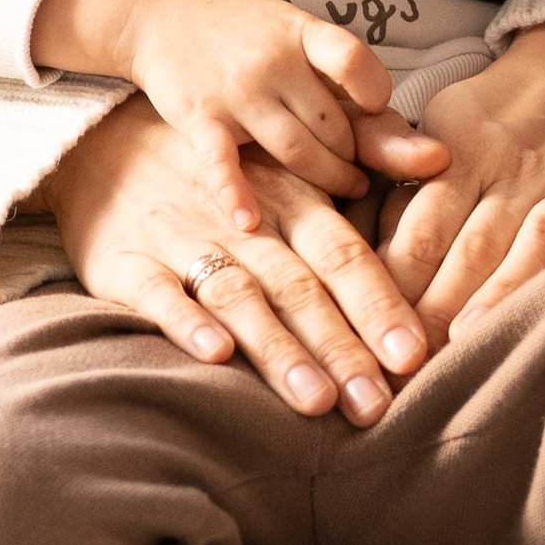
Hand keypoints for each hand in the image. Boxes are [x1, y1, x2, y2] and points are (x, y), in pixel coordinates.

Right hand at [31, 0, 449, 232]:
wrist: (160, 13)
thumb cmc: (248, 37)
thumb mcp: (301, 45)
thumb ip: (360, 97)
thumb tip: (439, 156)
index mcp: (304, 33)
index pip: (355, 61)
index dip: (375, 96)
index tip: (373, 113)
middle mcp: (273, 60)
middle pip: (334, 126)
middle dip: (353, 159)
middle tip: (360, 180)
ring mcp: (236, 90)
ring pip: (296, 151)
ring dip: (325, 180)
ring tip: (341, 192)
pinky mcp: (199, 118)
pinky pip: (222, 162)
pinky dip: (237, 194)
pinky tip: (251, 222)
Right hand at [40, 94, 436, 426]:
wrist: (102, 139)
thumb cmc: (219, 169)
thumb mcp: (287, 162)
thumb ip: (363, 166)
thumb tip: (442, 159)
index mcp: (288, 200)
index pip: (343, 256)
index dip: (379, 306)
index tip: (414, 357)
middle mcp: (242, 222)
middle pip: (299, 289)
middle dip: (340, 348)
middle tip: (375, 405)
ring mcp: (182, 240)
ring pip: (238, 296)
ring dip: (278, 348)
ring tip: (314, 400)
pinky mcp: (126, 261)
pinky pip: (157, 293)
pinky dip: (186, 322)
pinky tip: (215, 354)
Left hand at [378, 22, 544, 344]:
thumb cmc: (496, 116)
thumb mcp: (438, 129)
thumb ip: (402, 193)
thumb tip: (361, 267)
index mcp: (460, 155)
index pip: (420, 229)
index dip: (395, 284)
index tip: (373, 335)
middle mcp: (513, 170)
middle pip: (471, 247)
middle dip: (437, 308)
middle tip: (409, 365)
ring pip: (532, 240)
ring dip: (500, 289)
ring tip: (470, 339)